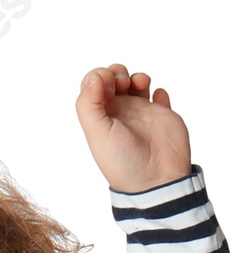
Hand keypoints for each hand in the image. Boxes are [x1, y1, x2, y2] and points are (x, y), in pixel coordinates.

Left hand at [75, 64, 190, 190]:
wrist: (154, 180)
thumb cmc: (122, 162)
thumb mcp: (96, 133)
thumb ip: (89, 103)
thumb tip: (95, 76)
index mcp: (101, 117)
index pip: (94, 86)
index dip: (99, 76)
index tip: (108, 87)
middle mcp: (120, 113)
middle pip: (114, 79)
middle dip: (117, 72)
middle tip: (122, 83)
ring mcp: (142, 113)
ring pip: (136, 83)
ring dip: (137, 76)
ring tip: (141, 84)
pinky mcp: (163, 116)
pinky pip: (160, 95)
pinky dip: (159, 91)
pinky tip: (158, 100)